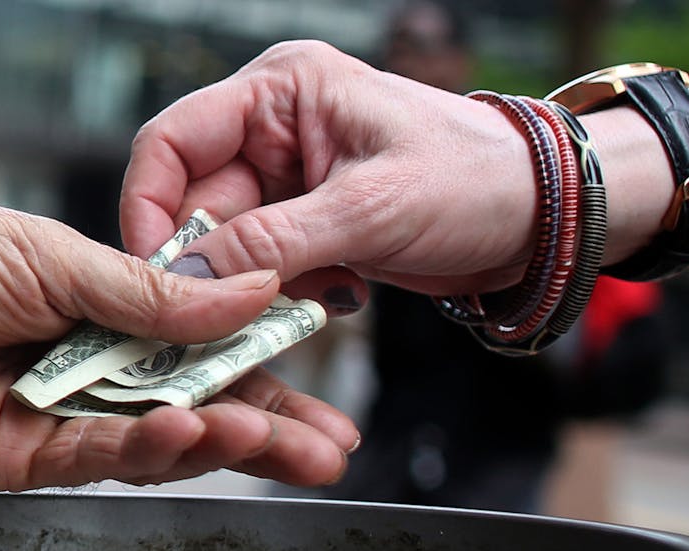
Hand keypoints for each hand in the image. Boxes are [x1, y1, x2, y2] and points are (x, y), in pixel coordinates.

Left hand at [0, 193, 358, 491]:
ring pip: (154, 442)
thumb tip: (255, 290)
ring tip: (274, 440)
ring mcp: (51, 418)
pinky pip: (95, 457)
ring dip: (217, 441)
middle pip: (191, 406)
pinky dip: (145, 446)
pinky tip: (189, 431)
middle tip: (328, 453)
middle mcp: (83, 368)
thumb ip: (150, 295)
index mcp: (96, 307)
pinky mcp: (13, 460)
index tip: (323, 387)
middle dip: (263, 431)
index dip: (263, 369)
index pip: (199, 347)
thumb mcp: (52, 255)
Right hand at [120, 40, 539, 296]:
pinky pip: (263, 270)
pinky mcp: (308, 227)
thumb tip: (193, 275)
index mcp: (281, 92)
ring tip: (308, 302)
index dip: (149, 207)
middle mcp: (273, 132)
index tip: (155, 273)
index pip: (172, 142)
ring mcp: (289, 183)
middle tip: (224, 318)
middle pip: (194, 205)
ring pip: (226, 248)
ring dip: (251, 288)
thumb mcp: (371, 209)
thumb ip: (276, 241)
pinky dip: (281, 297)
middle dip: (209, 265)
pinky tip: (335, 297)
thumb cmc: (475, 180)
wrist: (539, 218)